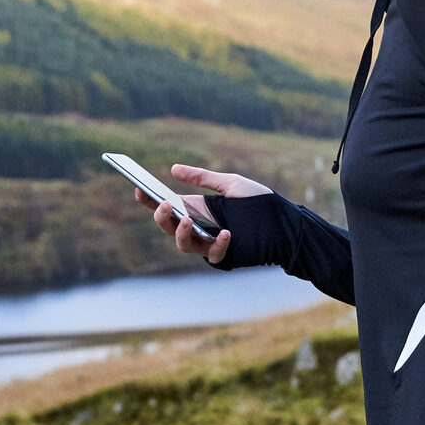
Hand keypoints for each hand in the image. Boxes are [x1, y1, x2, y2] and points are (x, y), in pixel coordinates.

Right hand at [132, 163, 271, 265]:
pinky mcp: (226, 255)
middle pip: (169, 226)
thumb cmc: (259, 202)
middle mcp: (200, 226)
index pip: (167, 206)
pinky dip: (218, 245)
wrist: (285, 222)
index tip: (139, 189)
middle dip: (162, 216)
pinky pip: (214, 256)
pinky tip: (226, 233)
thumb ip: (203, 178)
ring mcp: (211, 242)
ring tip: (187, 218)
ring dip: (180, 232)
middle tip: (164, 204)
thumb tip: (173, 169)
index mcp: (197, 208)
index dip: (150, 200)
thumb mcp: (231, 184)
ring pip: (183, 244)